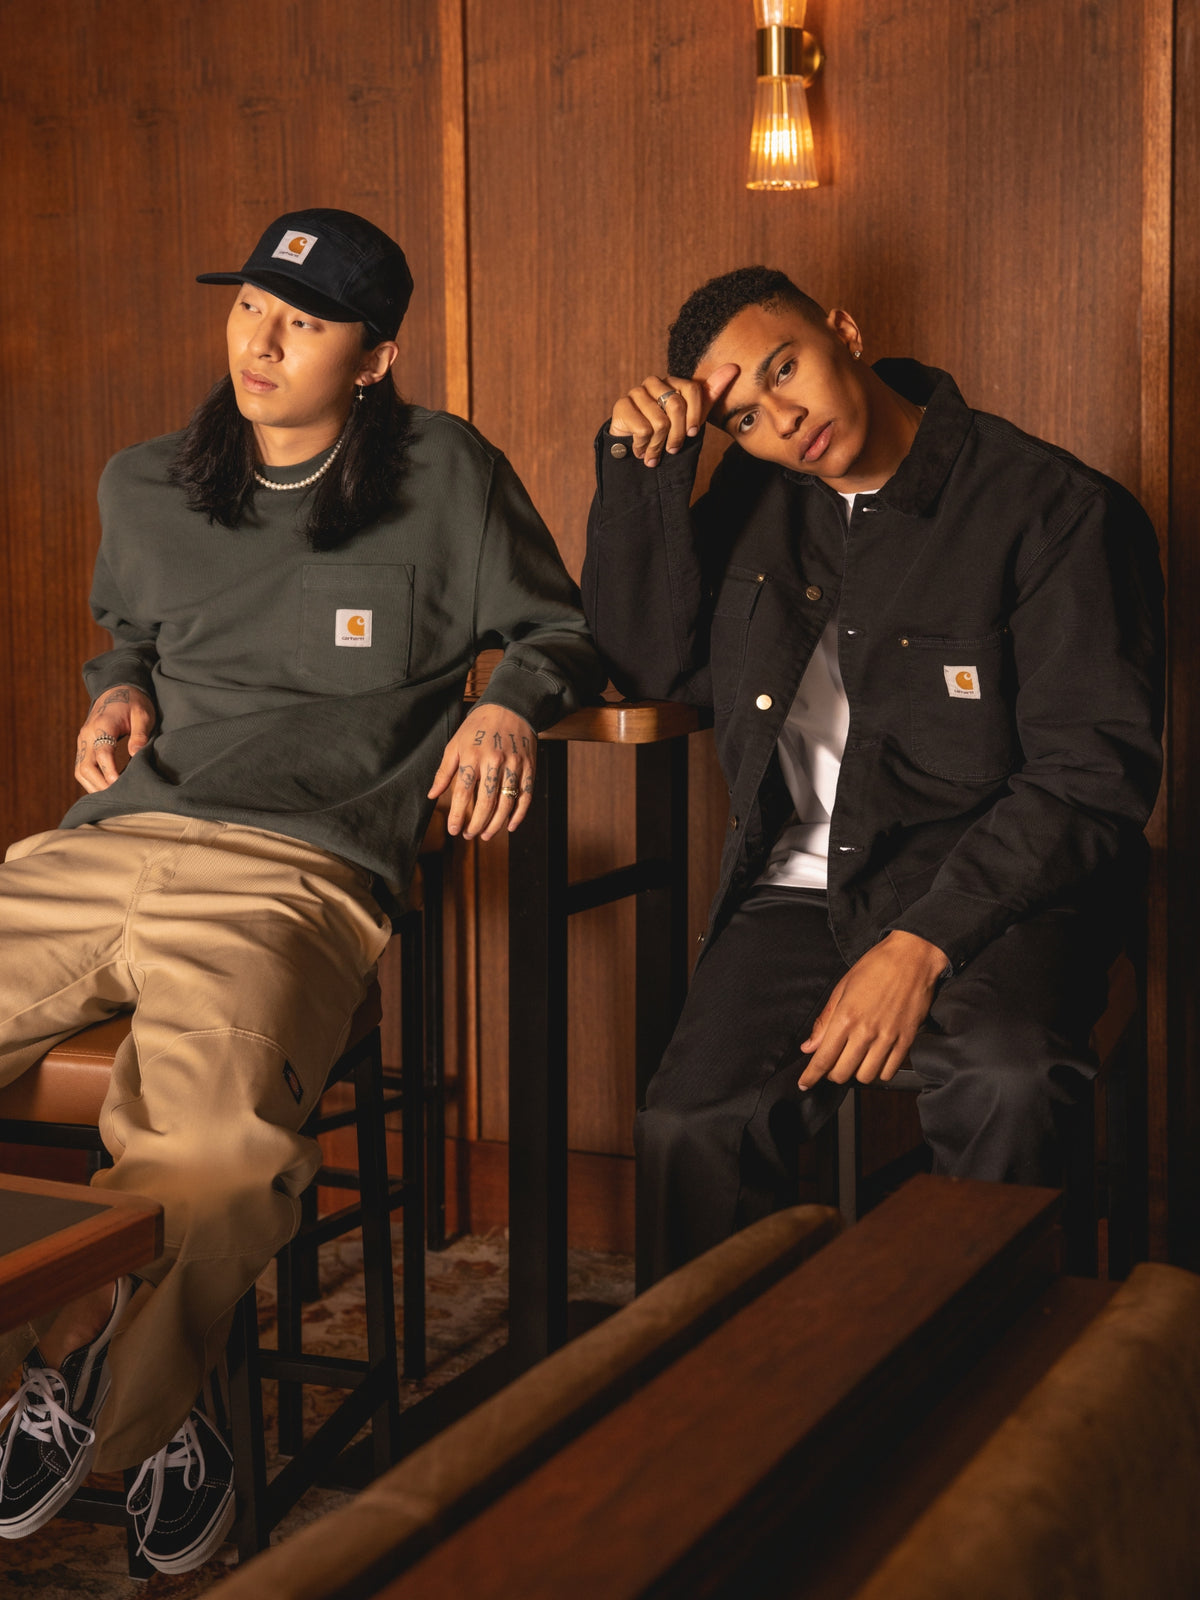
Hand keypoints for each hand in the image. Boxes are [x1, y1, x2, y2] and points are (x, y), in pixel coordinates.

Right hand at [74, 684, 154, 792]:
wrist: (117, 690)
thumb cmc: (133, 703)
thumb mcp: (143, 714)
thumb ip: (140, 734)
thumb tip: (135, 754)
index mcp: (102, 725)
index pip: (102, 753)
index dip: (110, 771)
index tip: (120, 785)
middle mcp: (87, 735)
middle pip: (85, 767)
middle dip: (100, 785)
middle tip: (118, 798)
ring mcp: (83, 741)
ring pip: (80, 771)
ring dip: (93, 786)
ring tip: (111, 798)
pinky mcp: (83, 746)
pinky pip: (82, 768)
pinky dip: (91, 781)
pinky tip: (105, 789)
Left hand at [428, 705, 536, 839]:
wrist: (510, 707)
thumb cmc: (478, 727)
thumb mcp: (456, 744)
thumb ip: (444, 771)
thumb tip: (432, 795)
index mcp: (472, 756)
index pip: (463, 792)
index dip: (458, 814)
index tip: (453, 830)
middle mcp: (494, 761)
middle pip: (486, 801)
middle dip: (477, 823)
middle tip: (469, 835)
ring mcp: (514, 764)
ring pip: (507, 802)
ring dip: (496, 823)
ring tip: (486, 835)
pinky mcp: (529, 766)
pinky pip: (526, 795)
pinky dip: (519, 814)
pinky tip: (510, 826)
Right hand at [609, 364, 738, 467]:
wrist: (638, 452)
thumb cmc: (667, 434)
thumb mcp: (693, 416)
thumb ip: (711, 393)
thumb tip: (734, 367)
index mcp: (673, 382)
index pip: (692, 389)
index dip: (695, 415)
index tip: (693, 434)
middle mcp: (654, 382)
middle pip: (677, 405)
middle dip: (677, 434)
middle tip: (673, 449)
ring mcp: (636, 392)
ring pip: (660, 421)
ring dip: (659, 445)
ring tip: (654, 452)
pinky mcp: (622, 406)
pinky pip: (643, 429)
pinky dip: (644, 445)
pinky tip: (640, 448)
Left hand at [797, 931, 949, 1089]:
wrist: (912, 957)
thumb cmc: (876, 967)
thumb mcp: (842, 987)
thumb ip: (825, 1020)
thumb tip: (809, 1046)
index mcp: (846, 1017)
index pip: (823, 1058)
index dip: (811, 1076)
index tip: (805, 1083)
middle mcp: (866, 1032)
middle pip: (842, 1073)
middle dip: (832, 1073)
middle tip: (833, 1063)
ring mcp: (888, 1038)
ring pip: (865, 1077)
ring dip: (856, 1073)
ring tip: (855, 1059)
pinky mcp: (907, 1040)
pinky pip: (889, 1071)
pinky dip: (879, 1071)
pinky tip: (875, 1059)